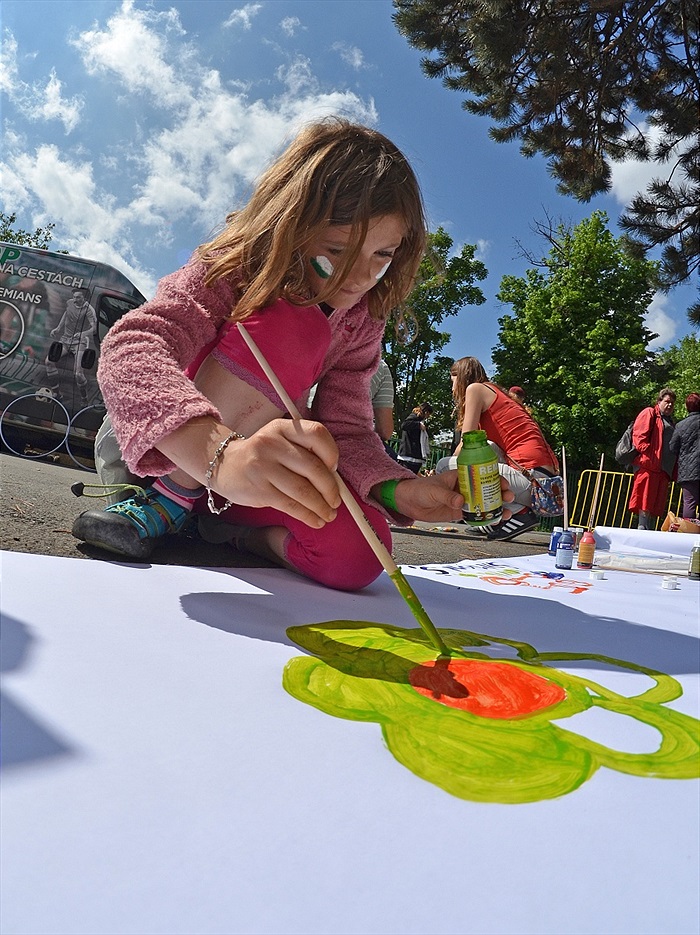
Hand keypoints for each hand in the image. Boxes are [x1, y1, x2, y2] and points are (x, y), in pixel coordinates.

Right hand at [215, 418, 341, 527]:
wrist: (225, 465)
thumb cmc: (262, 456)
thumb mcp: (280, 441)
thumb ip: (305, 452)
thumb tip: (334, 480)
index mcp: (282, 427)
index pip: (317, 434)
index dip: (331, 453)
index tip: (334, 469)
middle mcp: (272, 444)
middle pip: (314, 468)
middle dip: (331, 489)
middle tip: (336, 500)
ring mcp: (264, 467)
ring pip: (304, 490)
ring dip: (321, 506)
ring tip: (329, 514)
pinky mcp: (259, 490)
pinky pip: (291, 505)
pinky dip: (307, 516)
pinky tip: (315, 520)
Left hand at [393, 470, 513, 522]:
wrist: (408, 502)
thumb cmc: (420, 489)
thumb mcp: (434, 490)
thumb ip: (447, 496)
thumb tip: (460, 501)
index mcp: (460, 477)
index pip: (481, 475)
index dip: (494, 478)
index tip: (503, 484)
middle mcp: (465, 488)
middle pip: (487, 490)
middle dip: (500, 493)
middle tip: (508, 498)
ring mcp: (463, 501)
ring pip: (484, 503)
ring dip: (496, 507)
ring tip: (507, 512)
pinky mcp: (458, 513)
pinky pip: (475, 515)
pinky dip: (485, 518)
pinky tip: (495, 520)